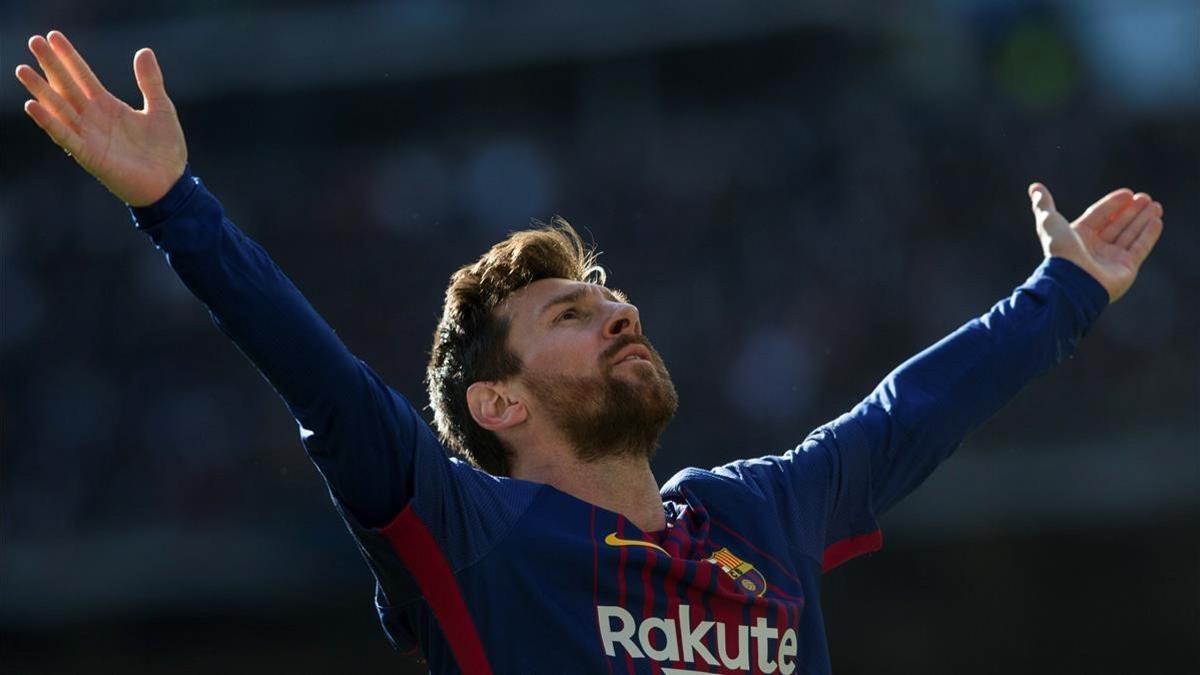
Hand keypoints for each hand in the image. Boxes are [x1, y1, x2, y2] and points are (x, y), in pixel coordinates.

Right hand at [15, 31, 186, 206]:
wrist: (171, 184)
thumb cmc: (165, 149)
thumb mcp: (161, 108)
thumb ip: (150, 82)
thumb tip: (144, 50)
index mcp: (108, 106)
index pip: (82, 76)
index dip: (69, 56)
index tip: (52, 36)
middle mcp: (93, 118)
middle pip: (66, 87)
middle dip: (50, 65)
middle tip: (33, 41)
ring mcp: (89, 136)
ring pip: (59, 108)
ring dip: (41, 90)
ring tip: (22, 69)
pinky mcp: (90, 155)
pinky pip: (65, 136)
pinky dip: (49, 122)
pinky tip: (34, 106)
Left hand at [1029, 182, 1163, 302]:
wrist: (1072, 280)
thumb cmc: (1060, 250)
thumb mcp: (1049, 221)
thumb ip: (1043, 204)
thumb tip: (1035, 187)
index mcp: (1078, 237)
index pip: (1099, 215)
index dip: (1113, 204)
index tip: (1128, 193)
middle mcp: (1095, 248)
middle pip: (1117, 224)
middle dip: (1132, 210)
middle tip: (1146, 197)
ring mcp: (1111, 259)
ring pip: (1130, 234)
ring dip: (1143, 219)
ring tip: (1155, 205)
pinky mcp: (1126, 268)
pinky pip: (1140, 248)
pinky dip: (1148, 234)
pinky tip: (1157, 220)